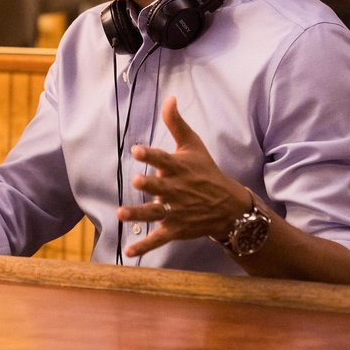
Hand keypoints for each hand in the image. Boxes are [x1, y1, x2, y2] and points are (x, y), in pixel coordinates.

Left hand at [118, 96, 250, 257]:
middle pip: (160, 187)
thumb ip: (176, 123)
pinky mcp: (175, 229)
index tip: (137, 150)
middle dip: (150, 185)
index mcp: (179, 168)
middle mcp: (177, 190)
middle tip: (137, 182)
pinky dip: (144, 247)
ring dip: (138, 215)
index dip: (150, 155)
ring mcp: (176, 211)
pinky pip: (158, 239)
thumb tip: (169, 97)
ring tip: (121, 215)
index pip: (164, 159)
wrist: (229, 206)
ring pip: (155, 213)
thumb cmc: (205, 170)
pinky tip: (129, 253)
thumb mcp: (193, 145)